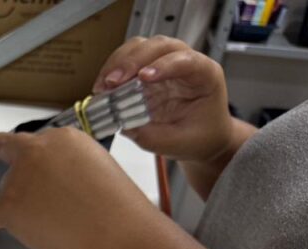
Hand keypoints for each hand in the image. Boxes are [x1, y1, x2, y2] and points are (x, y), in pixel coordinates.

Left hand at [0, 128, 160, 248]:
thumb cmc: (116, 206)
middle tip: (17, 189)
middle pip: (14, 159)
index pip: (30, 139)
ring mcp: (19, 177)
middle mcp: (37, 151)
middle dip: (14, 173)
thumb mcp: (97, 168)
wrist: (113, 230)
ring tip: (39, 223)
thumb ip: (70, 166)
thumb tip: (56, 181)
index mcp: (64, 138)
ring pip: (5, 190)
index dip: (6, 143)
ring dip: (15, 203)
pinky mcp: (8, 204)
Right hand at [93, 36, 236, 163]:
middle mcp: (185, 61)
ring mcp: (164, 63)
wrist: (202, 137)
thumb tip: (123, 125)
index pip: (186, 60)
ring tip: (103, 85)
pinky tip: (102, 87)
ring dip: (118, 62)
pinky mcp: (147, 70)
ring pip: (140, 47)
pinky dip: (112, 70)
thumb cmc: (199, 136)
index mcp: (205, 75)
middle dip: (132, 60)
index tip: (143, 78)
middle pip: (158, 46)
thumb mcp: (178, 142)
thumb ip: (152, 136)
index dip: (163, 65)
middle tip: (112, 81)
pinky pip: (127, 60)